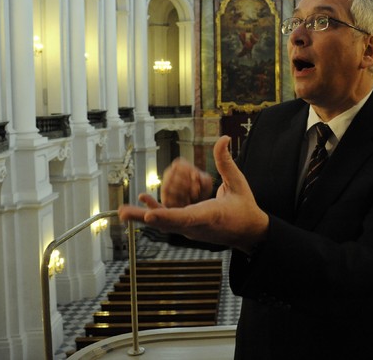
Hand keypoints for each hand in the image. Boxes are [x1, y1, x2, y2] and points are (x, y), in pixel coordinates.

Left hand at [118, 136, 268, 252]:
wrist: (248, 233)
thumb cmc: (245, 209)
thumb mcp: (239, 183)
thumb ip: (226, 161)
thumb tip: (223, 138)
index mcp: (212, 215)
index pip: (188, 216)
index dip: (168, 215)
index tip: (151, 214)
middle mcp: (197, 226)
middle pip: (168, 223)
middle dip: (145, 218)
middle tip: (124, 213)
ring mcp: (191, 229)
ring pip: (164, 224)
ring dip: (143, 217)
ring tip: (123, 212)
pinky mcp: (187, 229)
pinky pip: (168, 221)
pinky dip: (156, 213)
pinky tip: (142, 205)